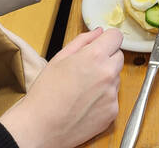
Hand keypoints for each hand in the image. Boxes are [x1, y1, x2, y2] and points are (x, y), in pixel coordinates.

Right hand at [0, 27, 123, 147]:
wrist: (40, 127)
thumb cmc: (45, 93)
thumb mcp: (59, 58)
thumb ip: (83, 40)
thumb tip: (99, 32)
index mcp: (95, 56)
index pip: (116, 36)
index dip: (108, 39)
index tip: (102, 45)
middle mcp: (108, 73)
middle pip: (119, 56)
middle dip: (107, 59)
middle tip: (87, 69)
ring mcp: (112, 94)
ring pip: (116, 77)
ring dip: (105, 79)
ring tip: (82, 89)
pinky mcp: (113, 111)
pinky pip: (113, 97)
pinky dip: (103, 98)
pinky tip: (85, 103)